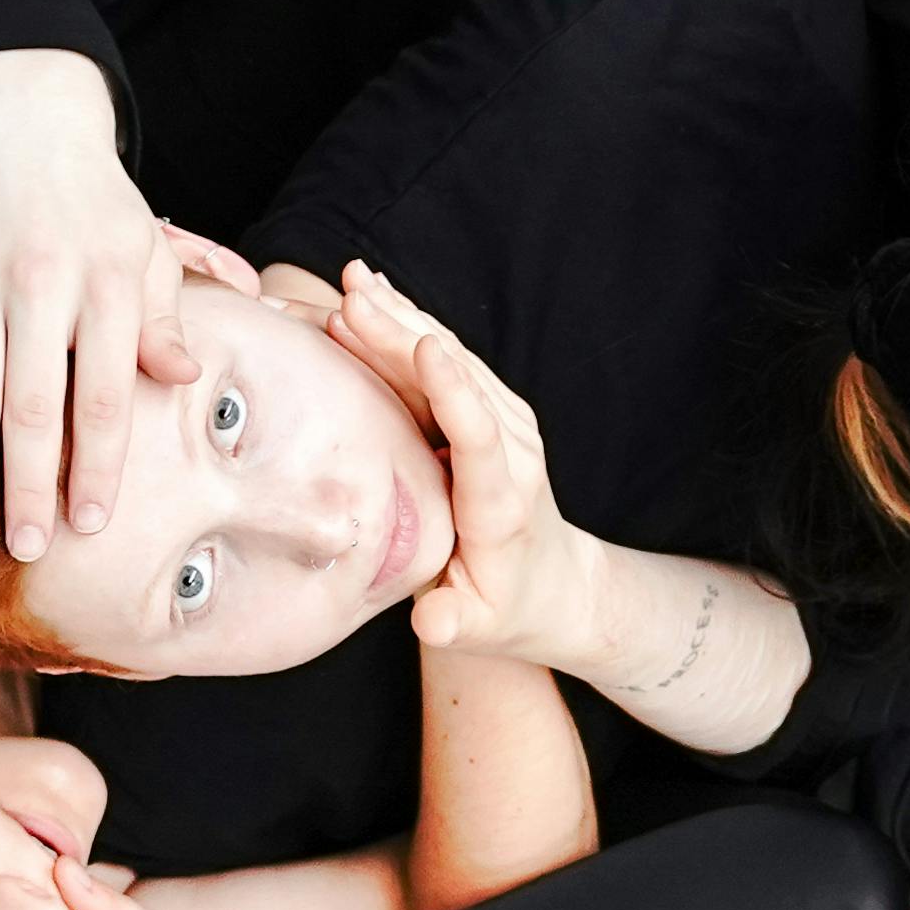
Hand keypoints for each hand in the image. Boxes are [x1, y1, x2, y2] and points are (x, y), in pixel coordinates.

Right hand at [0, 54, 208, 559]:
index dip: (97, 465)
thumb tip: (184, 380)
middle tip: (30, 549)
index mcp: (106, 284)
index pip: (103, 395)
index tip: (92, 524)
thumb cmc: (97, 204)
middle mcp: (42, 282)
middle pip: (34, 404)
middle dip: (30, 484)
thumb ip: (163, 319)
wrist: (27, 118)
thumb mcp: (145, 253)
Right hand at [324, 262, 594, 666]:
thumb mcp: (479, 628)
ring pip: (450, 359)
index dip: (454, 389)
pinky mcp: (490, 412)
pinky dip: (410, 325)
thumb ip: (454, 623)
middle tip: (351, 299)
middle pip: (457, 380)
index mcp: (501, 499)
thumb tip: (433, 625)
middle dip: (403, 336)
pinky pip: (448, 362)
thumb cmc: (509, 610)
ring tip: (352, 281)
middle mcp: (511, 448)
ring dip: (401, 318)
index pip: (479, 435)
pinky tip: (375, 293)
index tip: (428, 347)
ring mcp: (505, 424)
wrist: (558, 587)